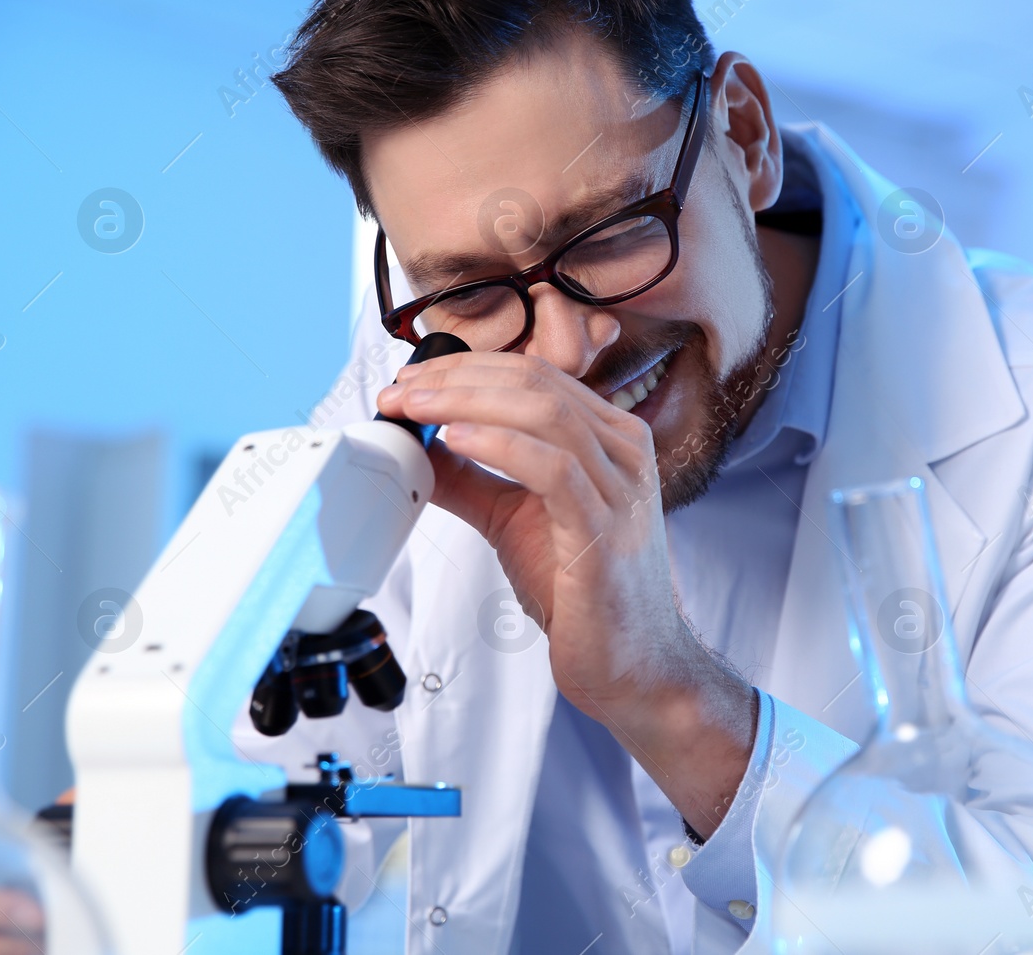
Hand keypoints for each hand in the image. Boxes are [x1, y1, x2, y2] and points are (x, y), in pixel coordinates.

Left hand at [376, 352, 755, 833]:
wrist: (633, 664)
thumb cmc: (586, 592)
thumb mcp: (515, 519)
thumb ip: (472, 481)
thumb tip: (417, 447)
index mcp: (611, 438)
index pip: (535, 374)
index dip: (464, 368)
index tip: (409, 382)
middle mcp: (624, 452)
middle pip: (536, 382)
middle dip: (456, 379)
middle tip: (399, 392)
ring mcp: (622, 490)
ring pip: (544, 412)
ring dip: (467, 402)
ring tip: (416, 409)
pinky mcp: (606, 534)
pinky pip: (554, 470)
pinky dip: (499, 446)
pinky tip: (456, 441)